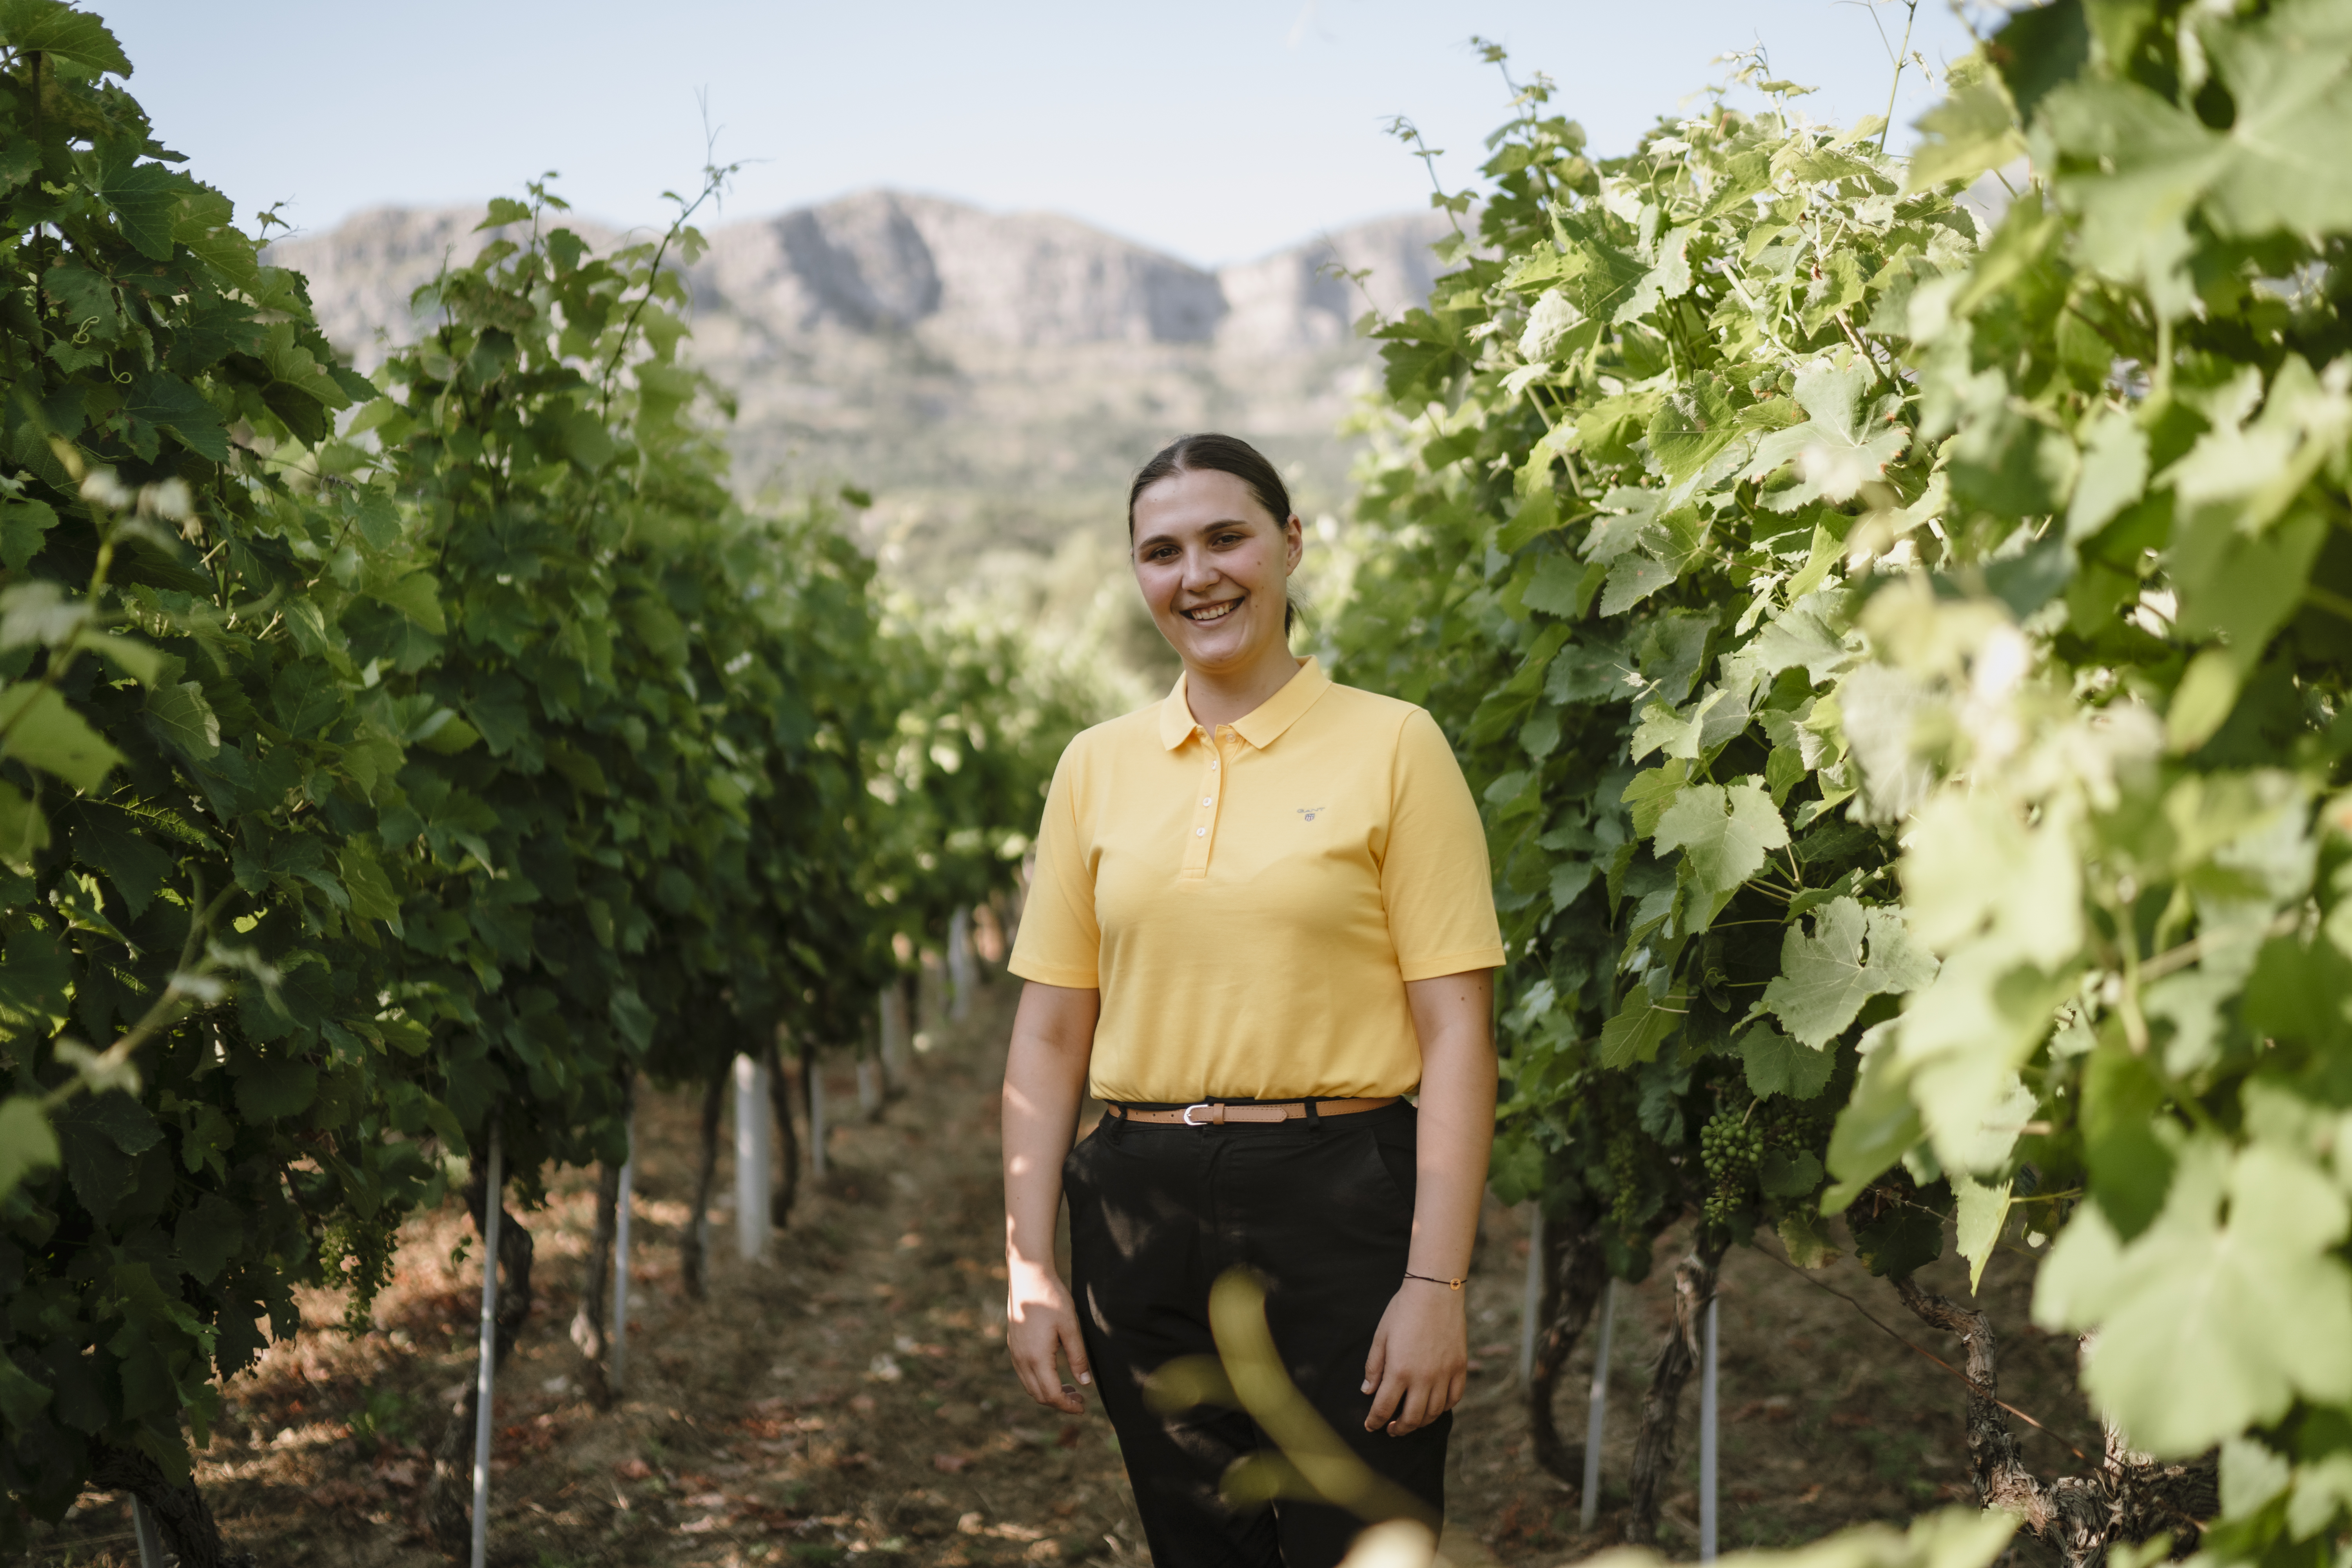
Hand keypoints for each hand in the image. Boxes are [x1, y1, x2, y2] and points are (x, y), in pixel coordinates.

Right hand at [1006, 1259, 1091, 1414]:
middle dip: (1059, 1402)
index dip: (1068, 1406)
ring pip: (1030, 1386)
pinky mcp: (1013, 1345)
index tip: (1082, 1407)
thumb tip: (1085, 1383)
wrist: (1027, 1277)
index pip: (1052, 1395)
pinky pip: (1024, 1374)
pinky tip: (1053, 1372)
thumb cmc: (1051, 1299)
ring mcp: (1015, 1353)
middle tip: (1079, 1398)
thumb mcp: (1070, 1327)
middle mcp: (1022, 1360)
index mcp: (1037, 1358)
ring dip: (1048, 1392)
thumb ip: (1078, 1357)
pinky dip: (1039, 1381)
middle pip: (1039, 1395)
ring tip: (1069, 1387)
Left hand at [1361, 1281, 1466, 1435]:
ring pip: (1434, 1412)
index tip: (1371, 1426)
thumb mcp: (1381, 1336)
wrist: (1435, 1291)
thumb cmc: (1403, 1310)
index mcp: (1399, 1370)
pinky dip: (1443, 1408)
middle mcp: (1423, 1378)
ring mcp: (1444, 1374)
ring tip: (1411, 1421)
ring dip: (1421, 1422)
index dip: (1375, 1421)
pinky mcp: (1460, 1367)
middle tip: (1391, 1429)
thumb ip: (1374, 1366)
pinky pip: (1454, 1398)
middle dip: (1399, 1428)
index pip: (1384, 1407)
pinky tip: (1434, 1407)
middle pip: (1411, 1418)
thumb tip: (1368, 1391)